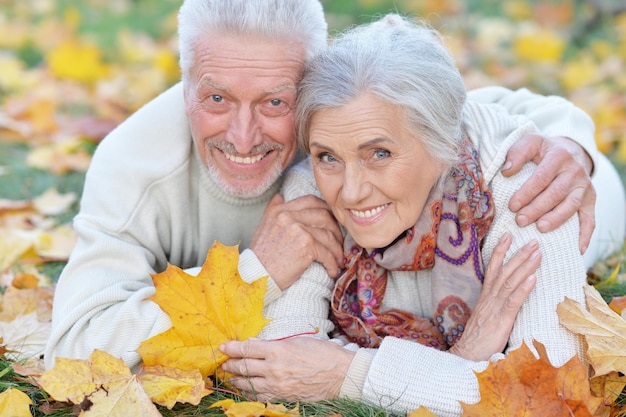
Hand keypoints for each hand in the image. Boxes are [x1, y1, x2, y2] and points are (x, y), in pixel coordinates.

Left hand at [220, 337, 354, 401]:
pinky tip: (246, 390)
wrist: (339, 375)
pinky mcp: (282, 396)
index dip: (232, 348)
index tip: (223, 346)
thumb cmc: (322, 353)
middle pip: (244, 366)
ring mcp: (277, 385)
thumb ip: (275, 344)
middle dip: (231, 364)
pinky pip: (260, 396)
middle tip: (223, 362)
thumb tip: (256, 345)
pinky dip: (250, 393)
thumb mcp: (297, 341)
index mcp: (277, 350)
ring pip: (248, 383)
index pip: (247, 349)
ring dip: (236, 380)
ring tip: (230, 376)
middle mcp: (274, 368)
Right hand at [250, 194, 343, 289]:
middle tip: (338, 243)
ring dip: (337, 250)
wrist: (256, 277)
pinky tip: (332, 270)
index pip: (311, 201)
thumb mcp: (263, 226)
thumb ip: (273, 209)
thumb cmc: (261, 256)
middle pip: (324, 216)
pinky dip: (333, 263)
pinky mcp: (305, 245)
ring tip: (338, 260)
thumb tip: (281, 195)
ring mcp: (297, 229)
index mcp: (280, 210)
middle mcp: (288, 216)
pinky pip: (327, 252)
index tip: (331, 224)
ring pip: (329, 235)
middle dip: (336, 230)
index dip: (326, 211)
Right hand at [449, 233, 539, 360]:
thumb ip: (496, 305)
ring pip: (510, 281)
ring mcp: (494, 308)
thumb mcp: (487, 317)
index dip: (500, 251)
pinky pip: (513, 301)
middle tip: (533, 240)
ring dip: (524, 266)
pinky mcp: (501, 320)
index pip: (493, 268)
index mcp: (486, 296)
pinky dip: (523, 289)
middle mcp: (489, 298)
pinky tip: (533, 279)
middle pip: (504, 270)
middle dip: (519, 254)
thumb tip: (507, 297)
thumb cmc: (478, 339)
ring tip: (537, 253)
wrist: (467, 355)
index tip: (508, 236)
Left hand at [502, 134, 595, 253]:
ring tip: (540, 228)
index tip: (512, 205)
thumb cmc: (543, 151)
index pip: (541, 177)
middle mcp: (575, 171)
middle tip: (520, 220)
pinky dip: (585, 234)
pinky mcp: (590, 200)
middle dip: (537, 208)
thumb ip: (517, 153)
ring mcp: (584, 187)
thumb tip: (507, 170)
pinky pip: (590, 219)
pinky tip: (577, 248)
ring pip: (571, 206)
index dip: (526, 192)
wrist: (569, 151)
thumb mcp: (530, 143)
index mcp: (559, 156)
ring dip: (556, 219)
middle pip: (556, 193)